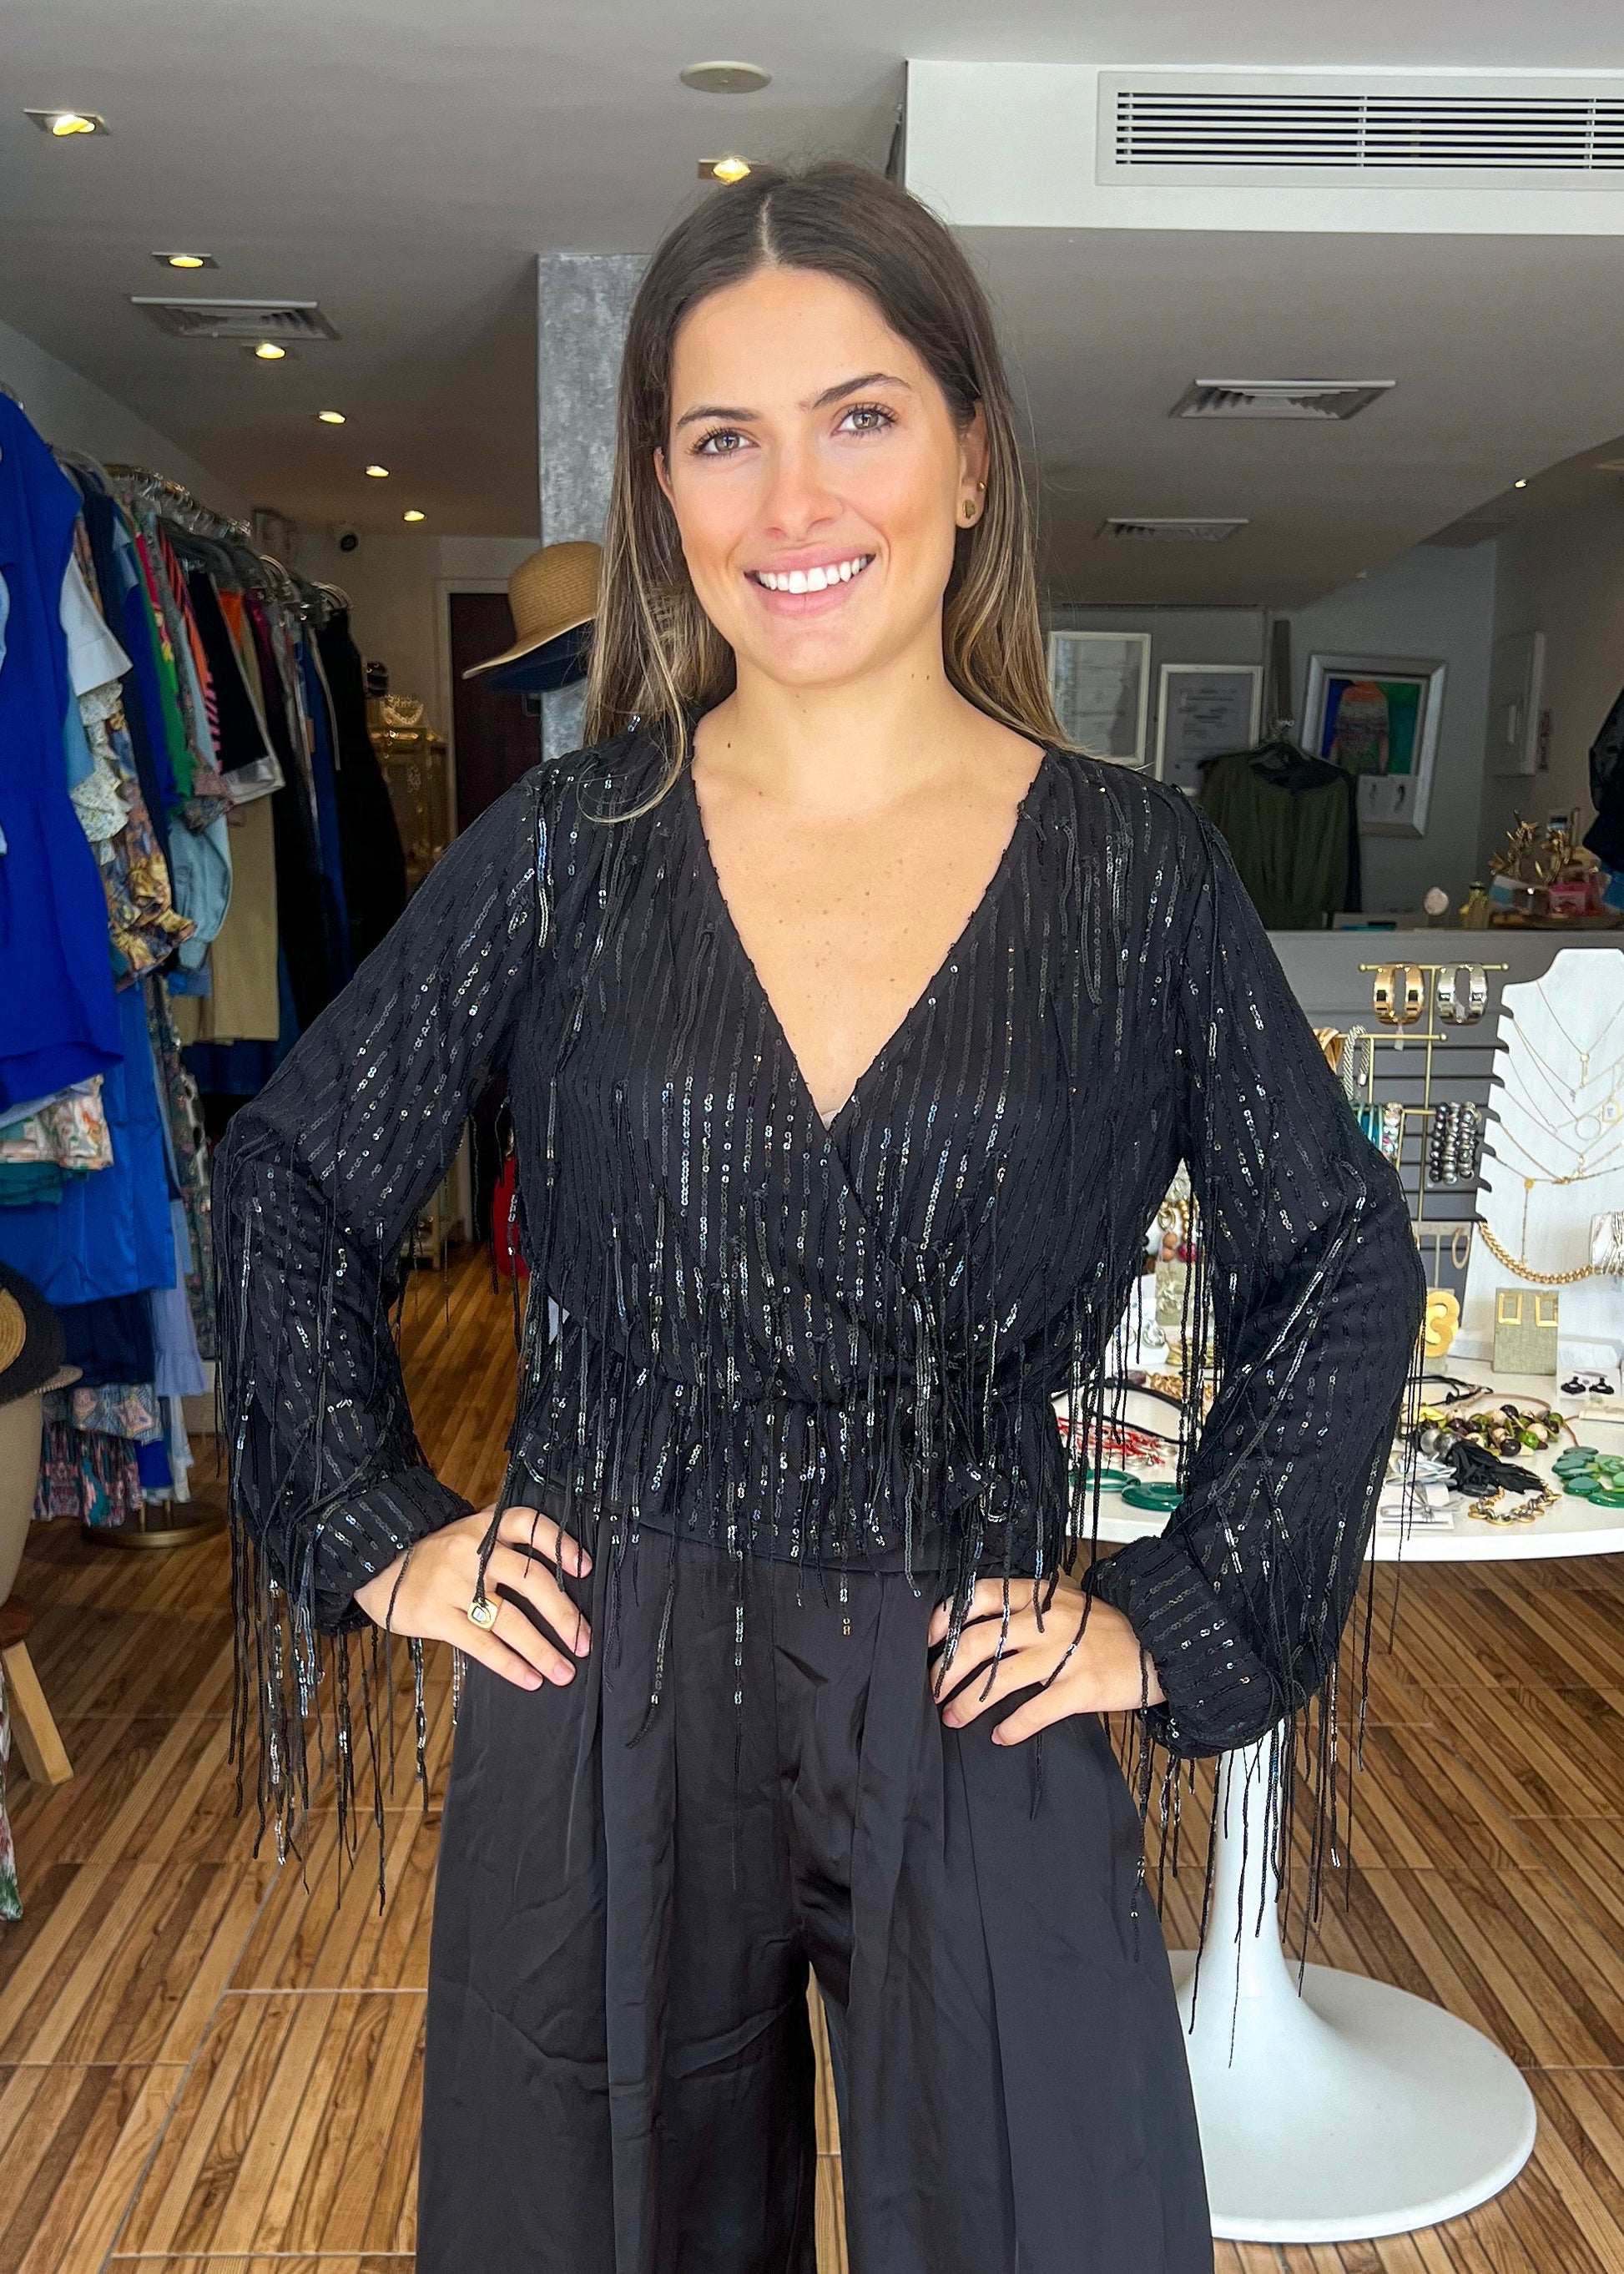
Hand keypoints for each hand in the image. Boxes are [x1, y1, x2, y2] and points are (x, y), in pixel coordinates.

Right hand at [352, 1504, 591, 1692]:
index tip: (584, 1569)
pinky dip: (509, 1663)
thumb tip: (558, 1582)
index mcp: (485, 1527)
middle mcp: (474, 1552)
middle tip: (584, 1640)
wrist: (377, 1566)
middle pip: (529, 1579)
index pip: (529, 1524)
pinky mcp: (436, 1615)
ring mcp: (454, 1583)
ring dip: (541, 1649)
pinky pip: (480, 1643)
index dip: (560, 1544)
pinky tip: (529, 1678)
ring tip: (564, 1671)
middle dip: (562, 1614)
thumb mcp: (468, 1535)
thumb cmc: (436, 1555)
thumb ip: (503, 1545)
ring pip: (509, 1618)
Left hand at [927, 1573, 1164, 1746]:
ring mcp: (1064, 1655)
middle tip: (933, 1690)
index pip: (981, 1596)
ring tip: (953, 1717)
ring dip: (969, 1702)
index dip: (948, 1617)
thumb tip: (975, 1628)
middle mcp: (1046, 1622)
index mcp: (1039, 1596)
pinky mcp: (1081, 1687)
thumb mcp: (1065, 1602)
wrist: (1159, 1644)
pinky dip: (1013, 1726)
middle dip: (947, 1670)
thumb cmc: (1104, 1626)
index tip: (929, 1640)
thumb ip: (1027, 1608)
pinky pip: (1036, 1710)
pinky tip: (1000, 1736)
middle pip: (979, 1642)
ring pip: (999, 1680)